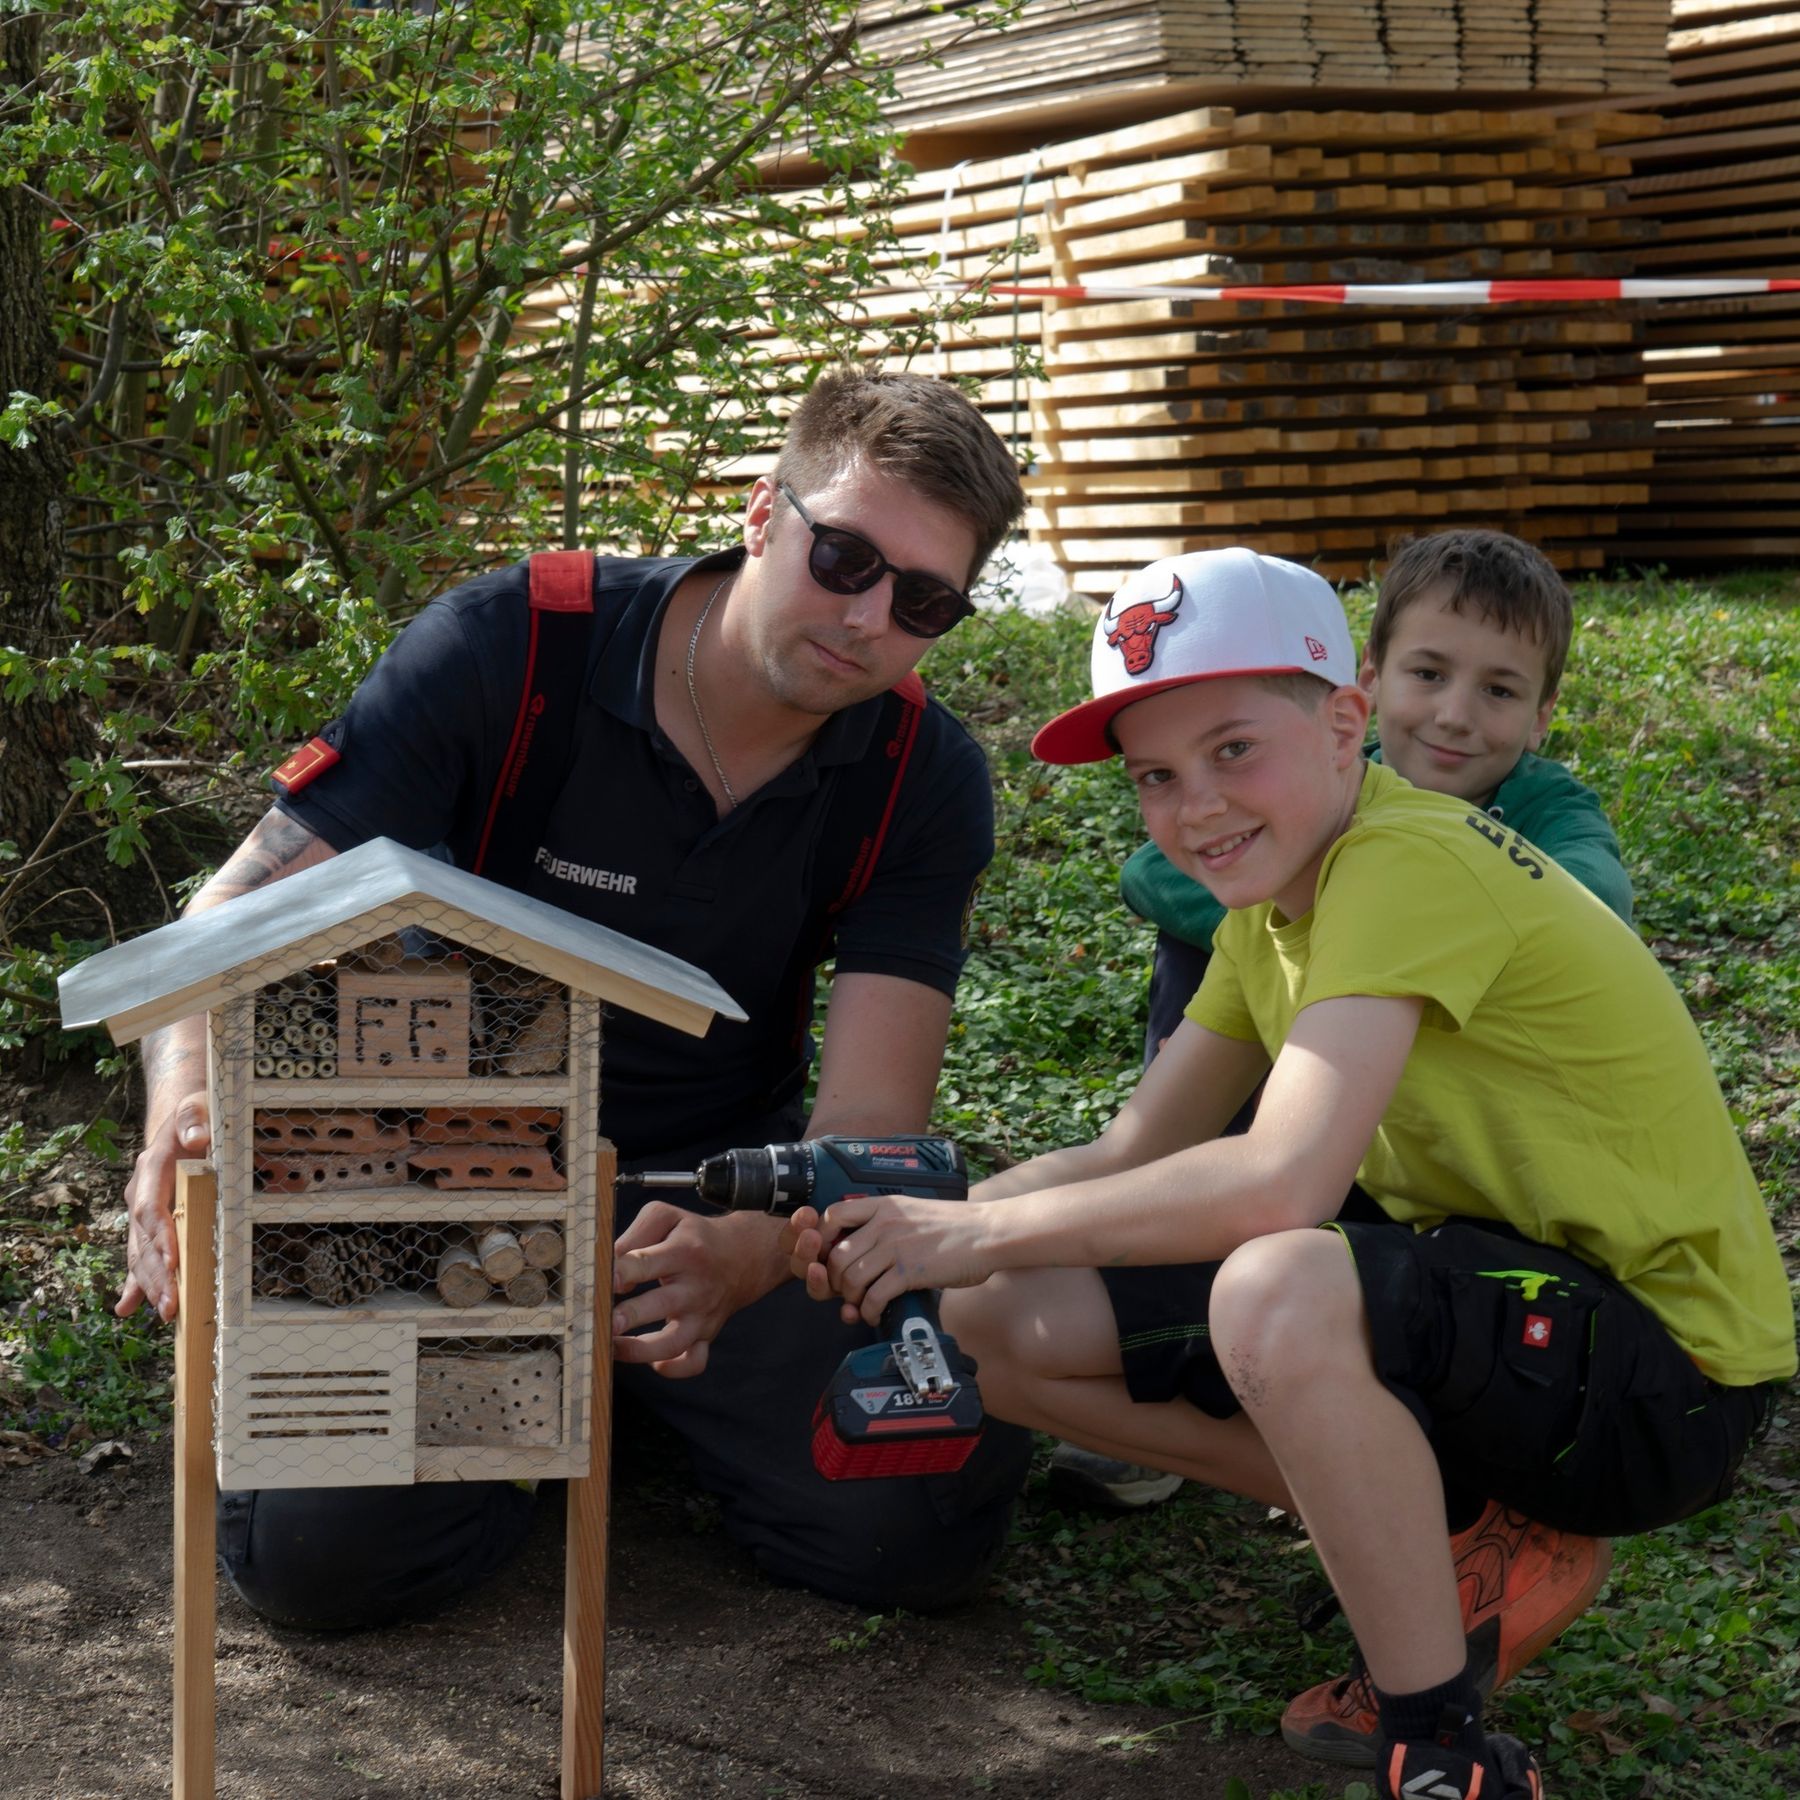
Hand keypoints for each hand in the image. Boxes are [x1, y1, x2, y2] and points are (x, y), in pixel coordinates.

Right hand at [117, 1089, 211, 1321]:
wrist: (179, 1120)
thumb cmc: (194, 1116)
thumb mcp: (197, 1106)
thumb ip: (193, 1118)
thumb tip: (196, 1138)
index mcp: (152, 1170)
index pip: (152, 1209)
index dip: (161, 1236)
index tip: (174, 1261)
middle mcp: (142, 1195)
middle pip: (144, 1241)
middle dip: (157, 1276)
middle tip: (172, 1307)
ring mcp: (142, 1212)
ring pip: (142, 1254)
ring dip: (151, 1286)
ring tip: (166, 1314)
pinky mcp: (151, 1224)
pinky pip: (141, 1256)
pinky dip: (137, 1282)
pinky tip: (127, 1308)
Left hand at [611, 1203, 771, 1378]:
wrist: (742, 1256)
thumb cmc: (693, 1236)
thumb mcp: (667, 1217)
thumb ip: (635, 1234)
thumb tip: (610, 1268)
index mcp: (684, 1251)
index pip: (647, 1262)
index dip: (621, 1271)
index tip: (601, 1278)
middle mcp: (695, 1286)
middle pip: (662, 1304)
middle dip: (630, 1316)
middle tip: (605, 1321)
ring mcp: (702, 1315)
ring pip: (675, 1343)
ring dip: (641, 1351)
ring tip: (613, 1347)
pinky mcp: (706, 1335)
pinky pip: (694, 1361)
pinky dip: (673, 1368)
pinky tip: (652, 1362)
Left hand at [788, 1195, 992, 1327]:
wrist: (987, 1233)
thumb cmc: (953, 1226)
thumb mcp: (911, 1210)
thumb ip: (884, 1221)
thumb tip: (858, 1246)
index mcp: (883, 1205)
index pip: (832, 1215)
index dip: (820, 1240)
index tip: (827, 1259)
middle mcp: (884, 1223)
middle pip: (835, 1255)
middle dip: (834, 1281)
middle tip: (844, 1292)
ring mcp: (896, 1247)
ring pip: (850, 1278)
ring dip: (850, 1299)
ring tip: (860, 1305)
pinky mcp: (909, 1271)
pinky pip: (873, 1296)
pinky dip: (868, 1311)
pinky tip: (875, 1313)